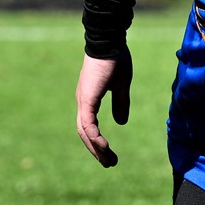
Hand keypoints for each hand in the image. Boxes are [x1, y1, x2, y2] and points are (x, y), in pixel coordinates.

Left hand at [75, 51, 132, 167]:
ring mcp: (83, 100)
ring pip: (85, 132)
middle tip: (109, 163)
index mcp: (89, 99)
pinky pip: (88, 124)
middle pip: (85, 133)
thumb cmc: (115, 59)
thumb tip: (121, 122)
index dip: (97, 141)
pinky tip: (104, 147)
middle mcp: (83, 102)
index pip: (89, 126)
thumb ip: (120, 103)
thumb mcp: (121, 86)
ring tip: (108, 161)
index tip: (109, 153)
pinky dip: (94, 137)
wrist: (109, 41)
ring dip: (96, 148)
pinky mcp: (87, 99)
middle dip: (96, 150)